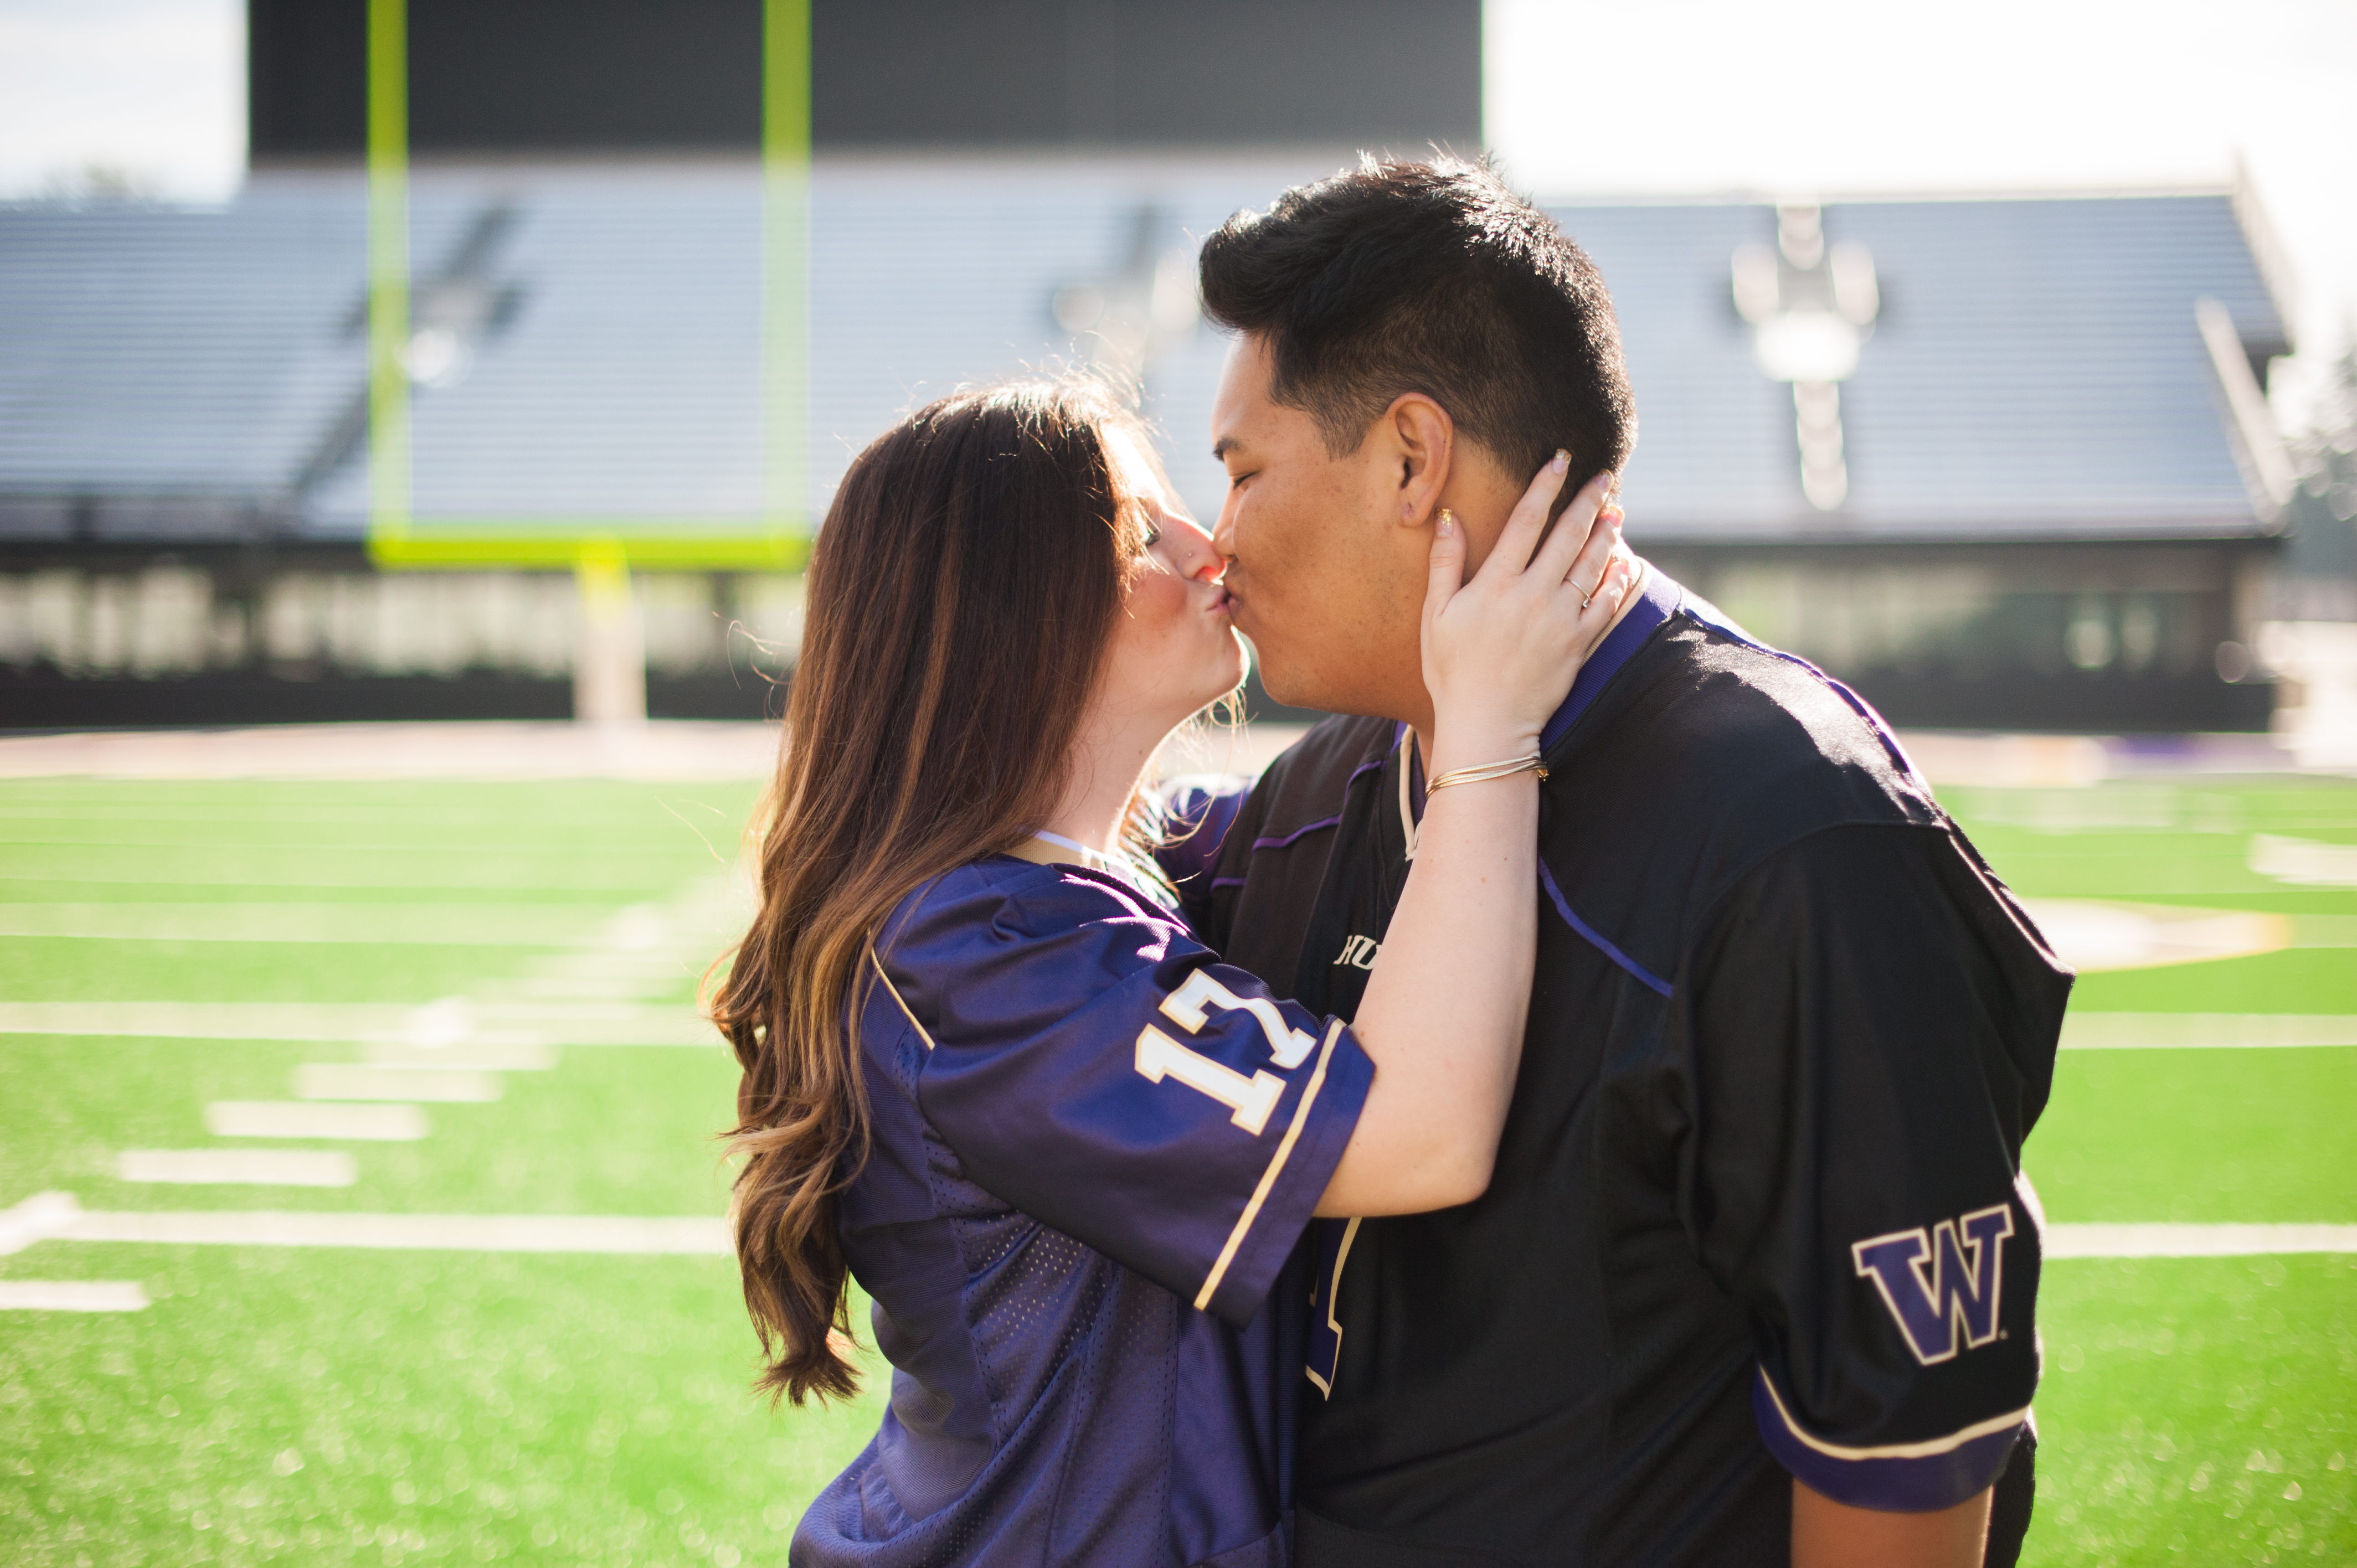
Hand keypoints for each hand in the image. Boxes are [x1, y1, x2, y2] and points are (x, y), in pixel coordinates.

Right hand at [1420, 455, 1630, 766]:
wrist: (1486, 723)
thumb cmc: (1452, 671)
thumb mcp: (1435, 615)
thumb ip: (1445, 563)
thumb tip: (1449, 517)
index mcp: (1497, 583)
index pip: (1526, 521)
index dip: (1545, 486)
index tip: (1561, 460)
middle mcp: (1534, 594)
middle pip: (1568, 535)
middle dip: (1588, 501)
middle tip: (1604, 477)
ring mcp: (1561, 619)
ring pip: (1592, 565)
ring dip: (1607, 534)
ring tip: (1617, 510)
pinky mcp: (1578, 644)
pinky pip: (1605, 605)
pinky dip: (1617, 581)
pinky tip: (1623, 563)